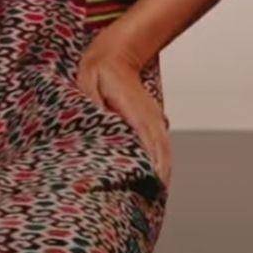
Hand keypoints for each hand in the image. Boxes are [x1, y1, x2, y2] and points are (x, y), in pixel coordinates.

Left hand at [75, 44, 171, 187]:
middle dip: (159, 175)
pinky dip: (162, 161)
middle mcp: (150, 116)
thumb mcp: (89, 81)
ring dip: (163, 171)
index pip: (148, 139)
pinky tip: (157, 178)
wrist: (117, 52)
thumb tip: (98, 121)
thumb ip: (93, 103)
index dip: (152, 163)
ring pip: (164, 149)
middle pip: (161, 150)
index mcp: (135, 109)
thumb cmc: (99, 69)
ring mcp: (154, 118)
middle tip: (152, 200)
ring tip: (156, 196)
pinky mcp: (152, 120)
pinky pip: (161, 144)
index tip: (154, 184)